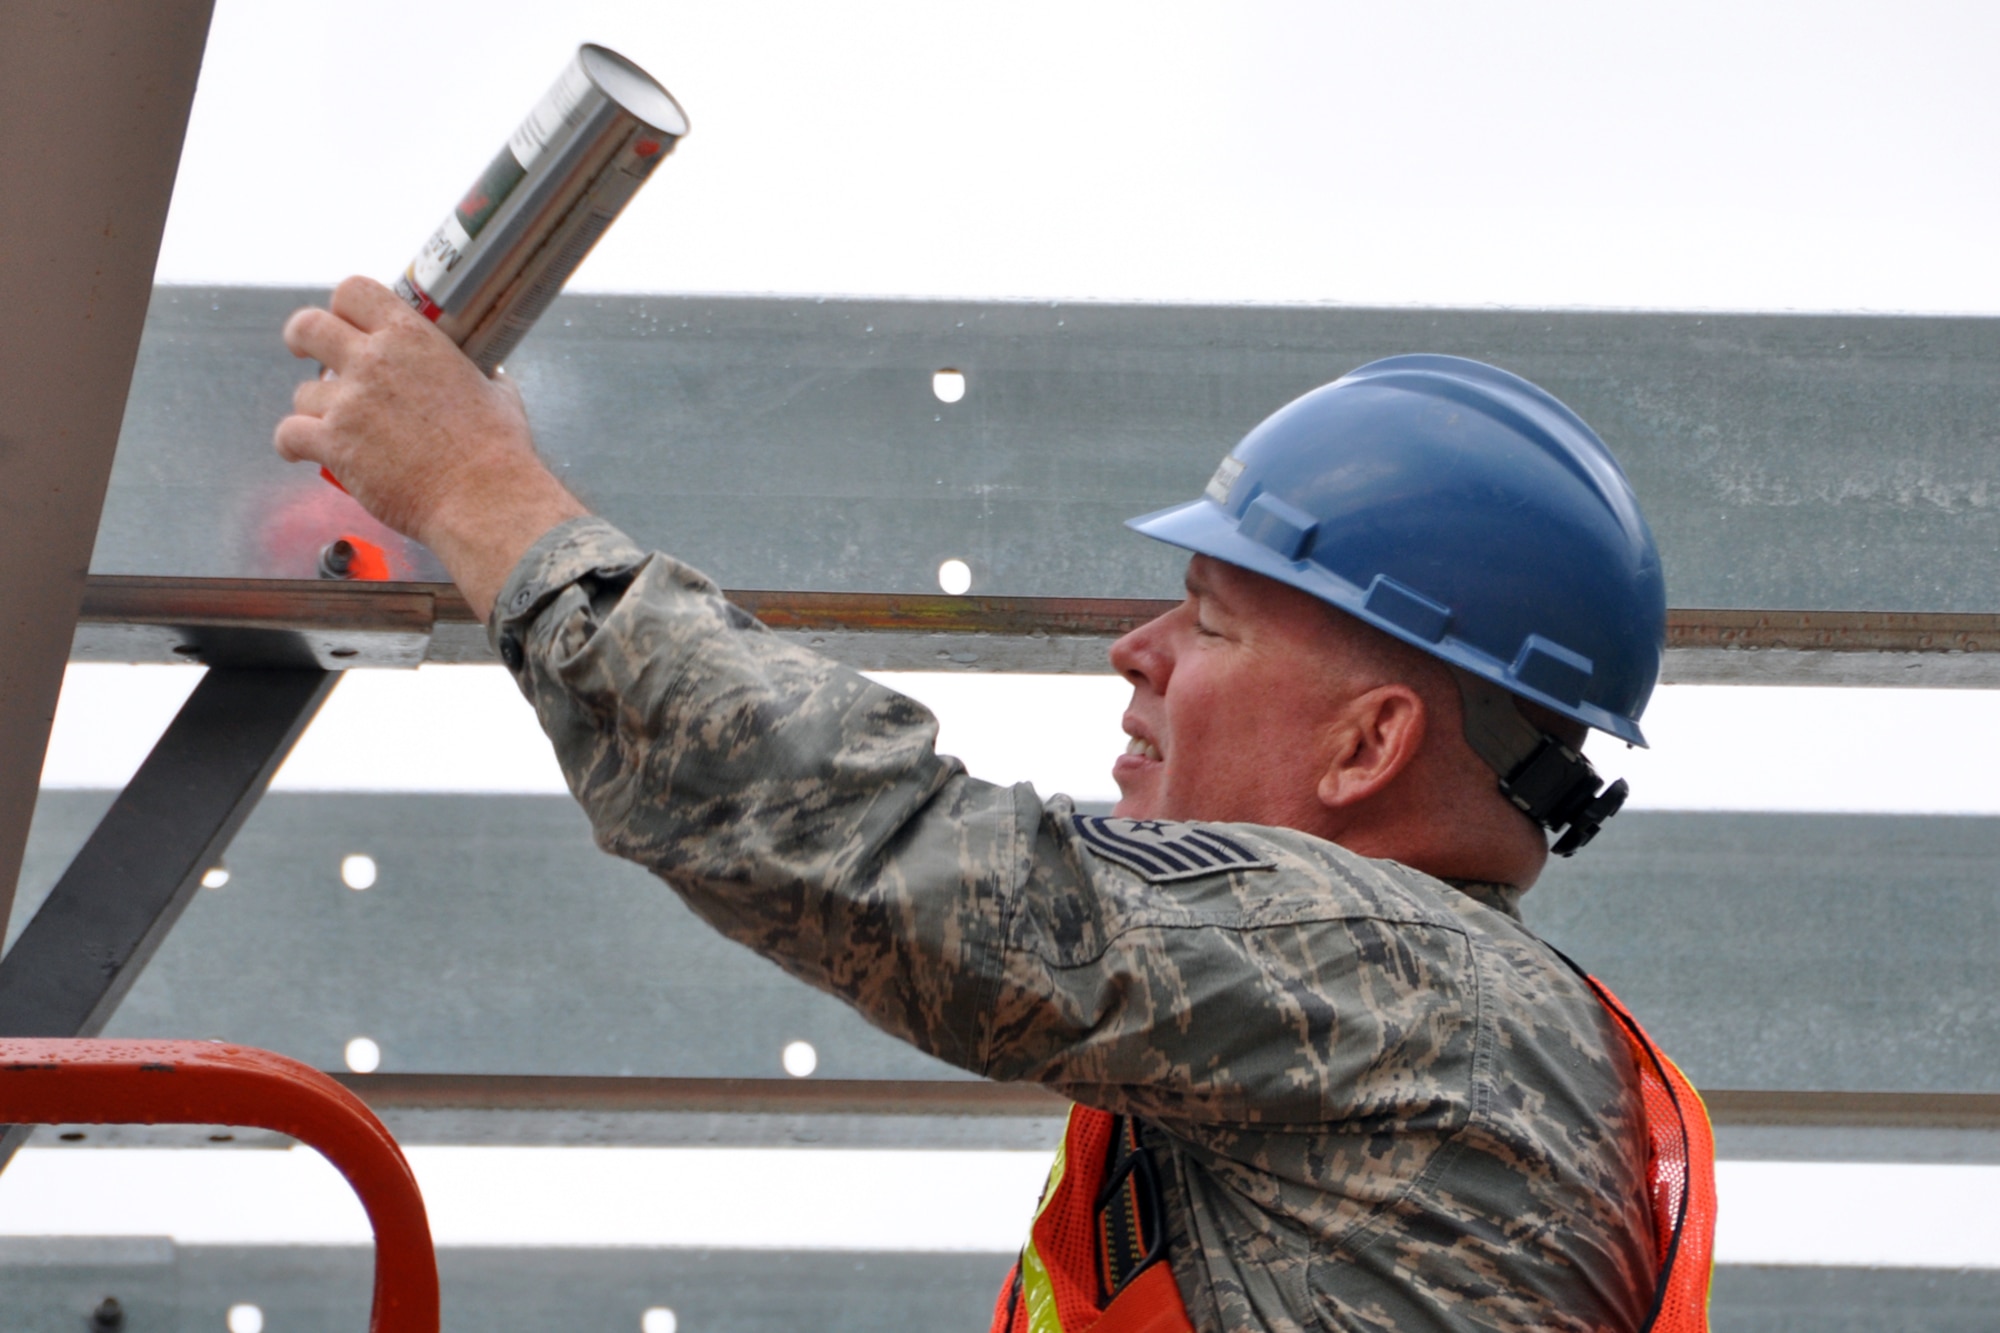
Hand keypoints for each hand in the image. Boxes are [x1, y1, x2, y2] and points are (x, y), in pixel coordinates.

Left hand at [275, 276, 587, 617]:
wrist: (484, 498)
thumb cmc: (498, 451)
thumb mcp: (499, 393)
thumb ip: (482, 375)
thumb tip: (488, 375)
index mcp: (413, 337)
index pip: (354, 291)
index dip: (343, 306)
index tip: (344, 322)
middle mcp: (374, 361)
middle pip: (307, 326)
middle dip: (302, 338)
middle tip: (305, 352)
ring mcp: (349, 402)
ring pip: (302, 392)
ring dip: (313, 409)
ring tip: (335, 428)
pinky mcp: (334, 444)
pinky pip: (287, 435)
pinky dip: (291, 444)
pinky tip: (300, 451)